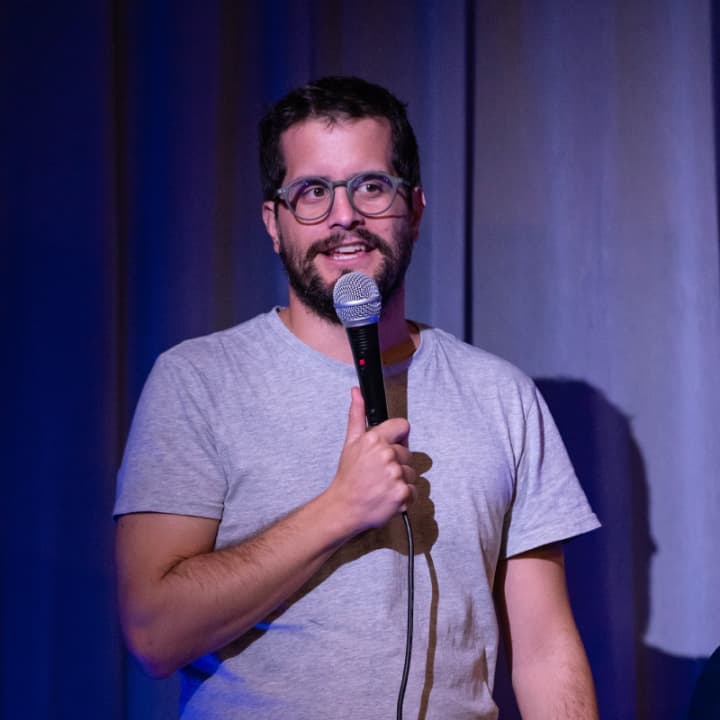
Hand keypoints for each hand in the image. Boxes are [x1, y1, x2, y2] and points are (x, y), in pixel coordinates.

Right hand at [327, 387, 416, 535]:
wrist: (344, 507)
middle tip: (380, 473)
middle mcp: (386, 455)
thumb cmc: (348, 477)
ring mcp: (395, 474)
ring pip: (411, 473)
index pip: (403, 426)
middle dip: (398, 463)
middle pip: (408, 453)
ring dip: (401, 481)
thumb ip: (357, 415)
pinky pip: (414, 491)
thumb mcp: (350, 442)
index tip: (391, 447)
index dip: (398, 438)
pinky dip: (404, 497)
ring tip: (383, 486)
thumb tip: (356, 392)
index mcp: (375, 439)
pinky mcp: (401, 493)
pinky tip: (388, 496)